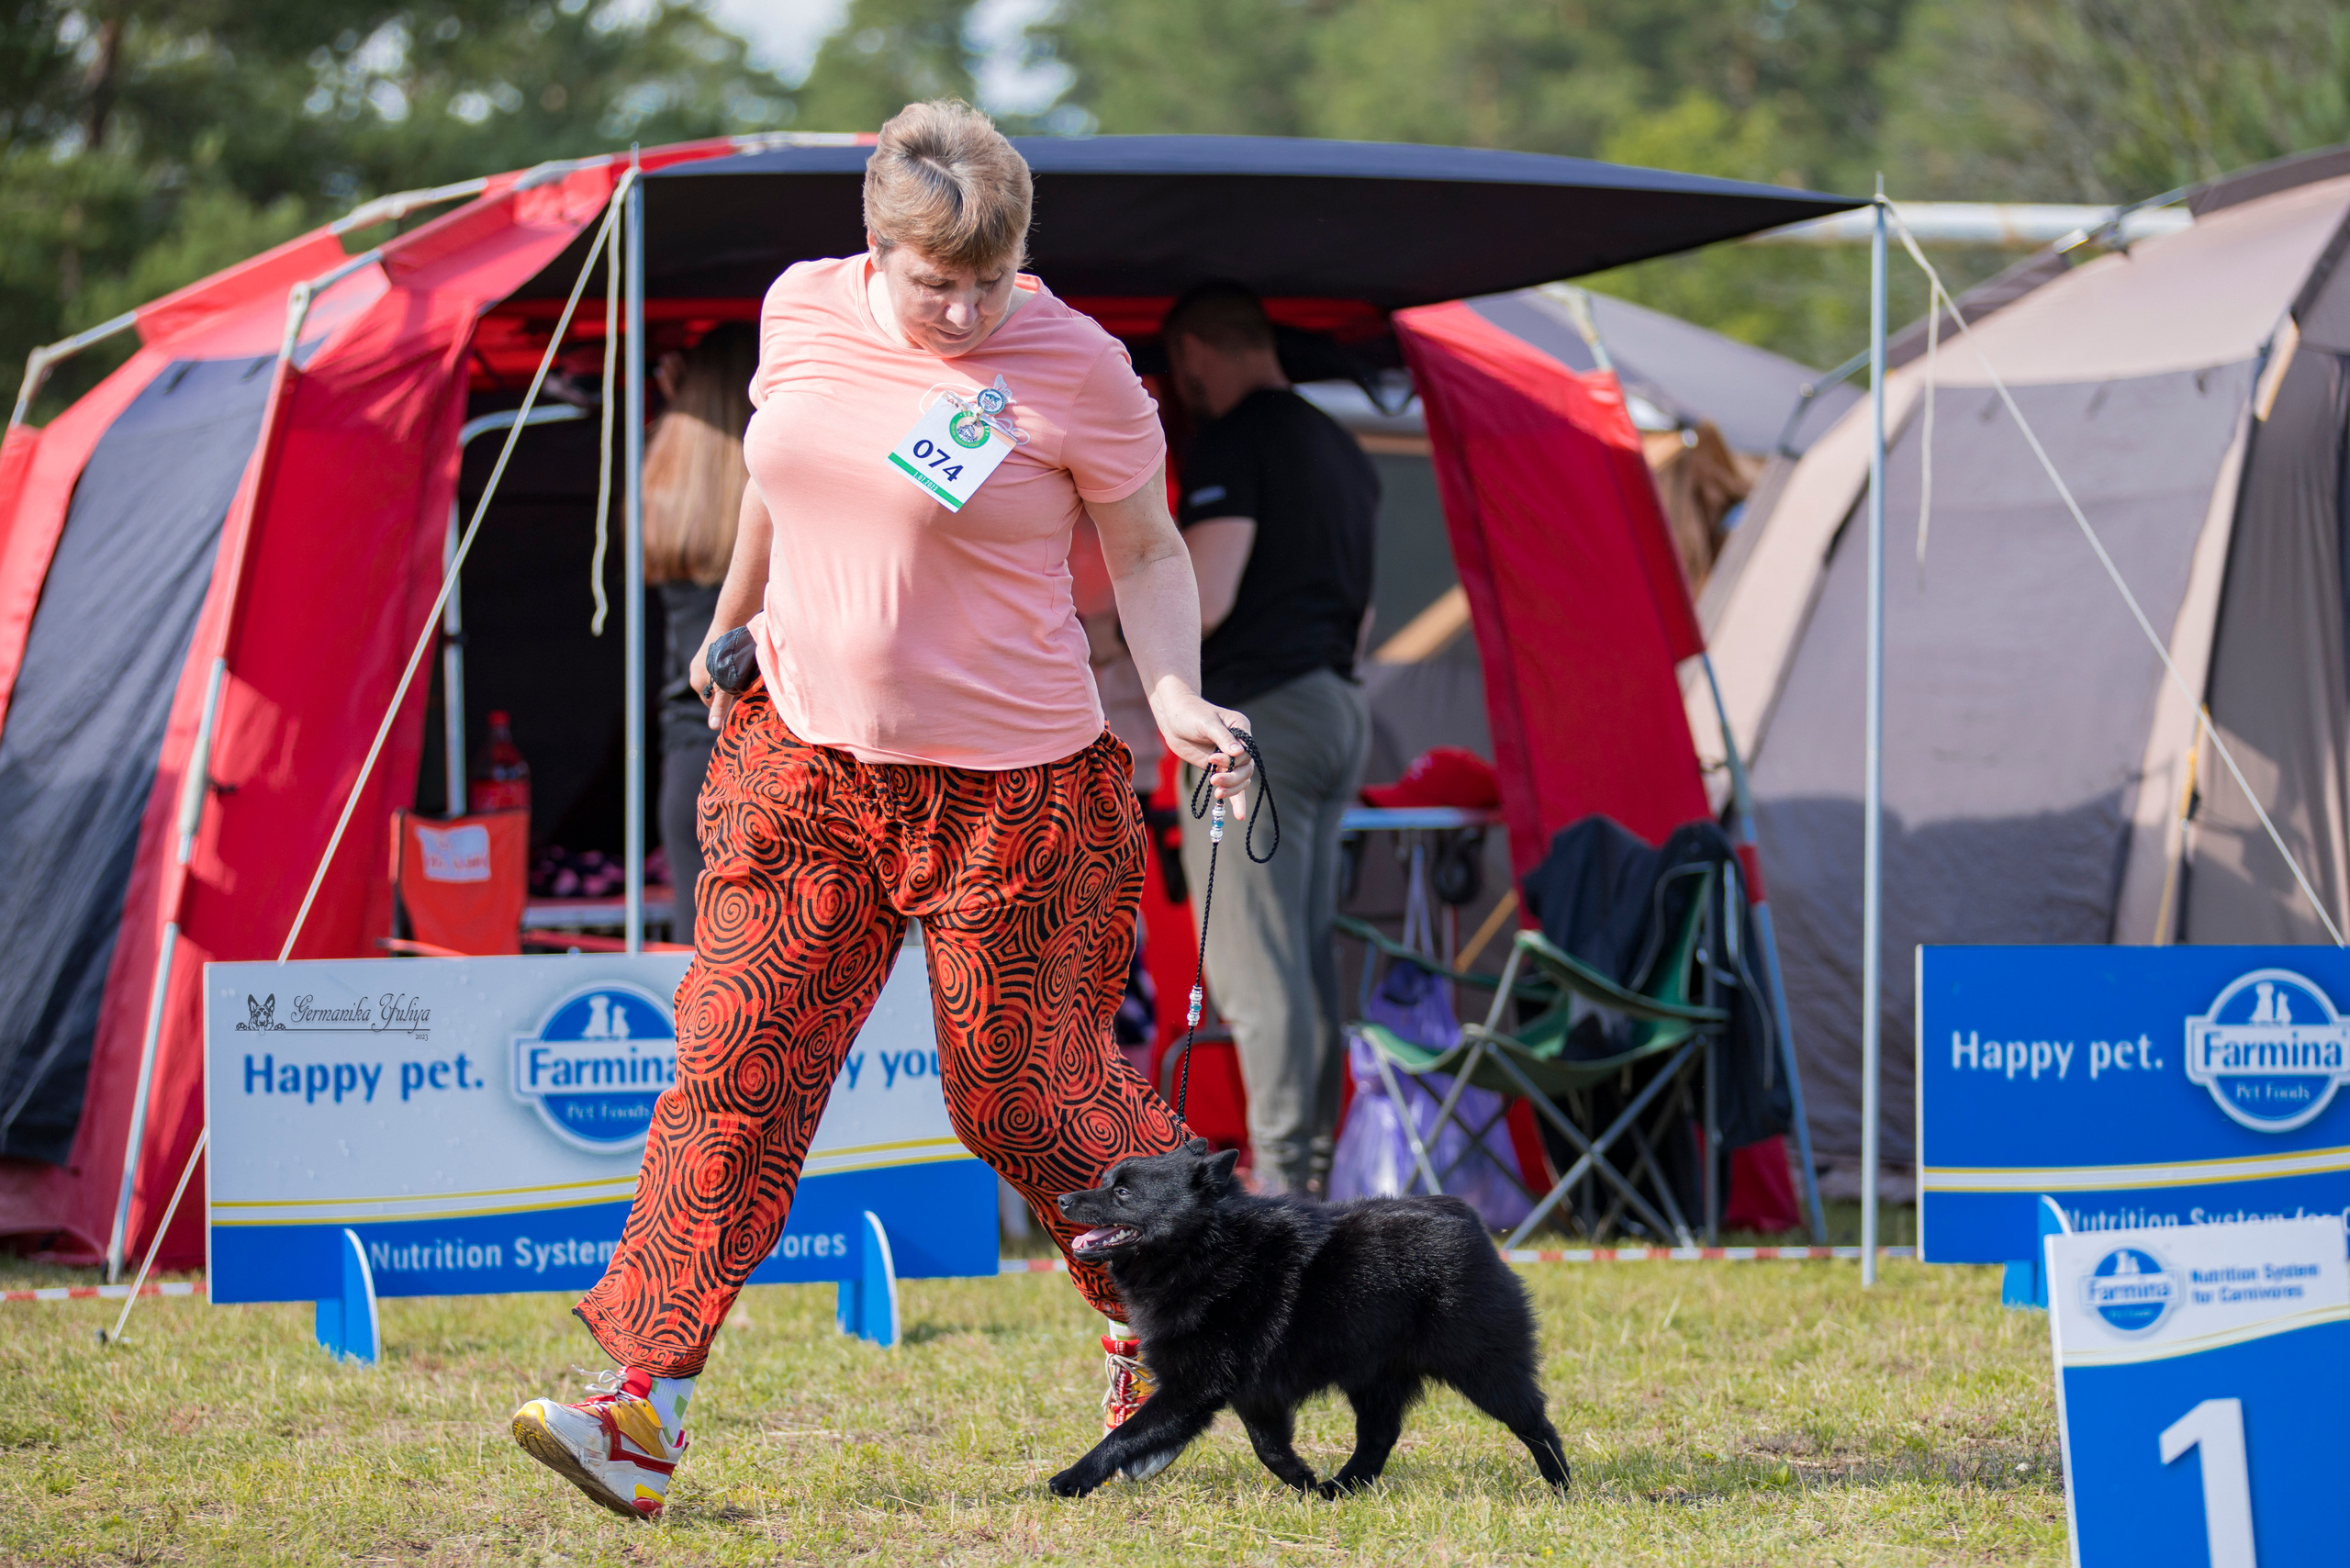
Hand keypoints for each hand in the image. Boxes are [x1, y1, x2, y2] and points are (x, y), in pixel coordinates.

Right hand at [689, 639, 736, 731]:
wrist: (728, 628)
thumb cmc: (728, 662)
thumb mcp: (726, 688)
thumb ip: (720, 708)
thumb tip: (713, 728)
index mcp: (697, 684)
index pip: (711, 705)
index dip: (726, 706)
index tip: (741, 703)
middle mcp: (695, 673)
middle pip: (713, 691)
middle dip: (727, 693)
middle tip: (744, 691)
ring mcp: (700, 660)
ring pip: (717, 678)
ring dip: (728, 681)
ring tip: (743, 678)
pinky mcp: (709, 650)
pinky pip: (718, 666)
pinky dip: (727, 669)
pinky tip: (738, 665)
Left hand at [1149, 678, 1252, 817]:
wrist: (1173, 717)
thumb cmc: (1190, 713)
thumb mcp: (1206, 722)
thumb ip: (1222, 737)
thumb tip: (1238, 752)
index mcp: (1241, 729)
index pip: (1248, 752)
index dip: (1234, 760)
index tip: (1214, 758)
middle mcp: (1238, 745)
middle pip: (1246, 769)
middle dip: (1232, 778)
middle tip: (1213, 780)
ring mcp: (1229, 758)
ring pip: (1240, 779)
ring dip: (1230, 789)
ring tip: (1216, 792)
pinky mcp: (1218, 767)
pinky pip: (1231, 785)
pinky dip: (1235, 799)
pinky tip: (1238, 815)